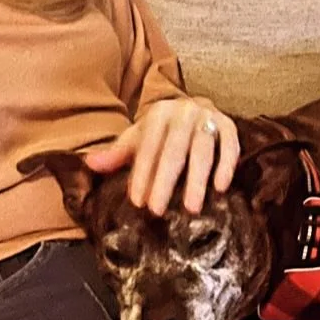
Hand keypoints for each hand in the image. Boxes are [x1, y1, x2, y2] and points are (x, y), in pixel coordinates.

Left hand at [85, 97, 239, 214]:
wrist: (194, 109)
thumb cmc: (162, 132)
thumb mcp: (138, 139)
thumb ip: (117, 154)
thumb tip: (90, 165)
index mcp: (158, 114)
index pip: (148, 147)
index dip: (142, 174)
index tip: (138, 202)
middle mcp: (184, 112)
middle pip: (174, 150)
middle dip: (165, 181)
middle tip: (158, 210)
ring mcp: (208, 117)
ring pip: (203, 149)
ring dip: (197, 179)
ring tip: (191, 208)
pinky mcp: (228, 124)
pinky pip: (230, 144)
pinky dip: (227, 165)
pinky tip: (220, 187)